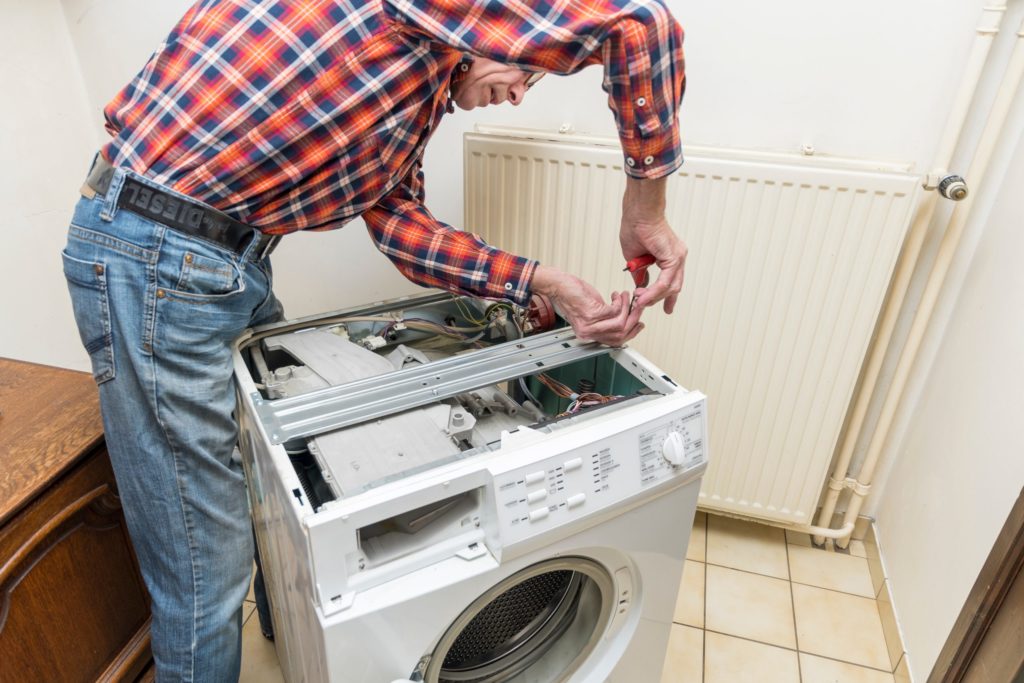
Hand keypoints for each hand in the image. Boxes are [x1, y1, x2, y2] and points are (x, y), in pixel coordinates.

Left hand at [531, 265, 643, 345]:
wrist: (559, 286)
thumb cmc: (574, 296)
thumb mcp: (594, 312)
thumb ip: (607, 320)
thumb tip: (626, 320)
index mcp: (589, 335)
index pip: (615, 341)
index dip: (630, 333)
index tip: (638, 323)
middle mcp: (589, 333)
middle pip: (620, 335)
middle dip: (633, 319)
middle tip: (637, 307)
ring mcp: (590, 325)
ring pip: (620, 323)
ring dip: (627, 308)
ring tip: (626, 298)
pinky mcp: (591, 314)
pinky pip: (614, 311)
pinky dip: (619, 302)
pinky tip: (615, 296)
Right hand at [620, 177, 687, 313]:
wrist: (637, 213)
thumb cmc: (634, 228)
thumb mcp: (635, 258)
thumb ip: (640, 272)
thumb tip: (641, 285)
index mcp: (670, 255)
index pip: (673, 281)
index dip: (669, 297)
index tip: (667, 310)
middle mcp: (678, 256)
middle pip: (674, 286)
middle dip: (659, 299)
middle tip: (643, 303)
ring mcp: (678, 256)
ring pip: (671, 286)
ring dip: (654, 296)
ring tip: (640, 299)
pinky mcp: (675, 257)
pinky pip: (666, 281)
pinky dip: (654, 291)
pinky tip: (643, 295)